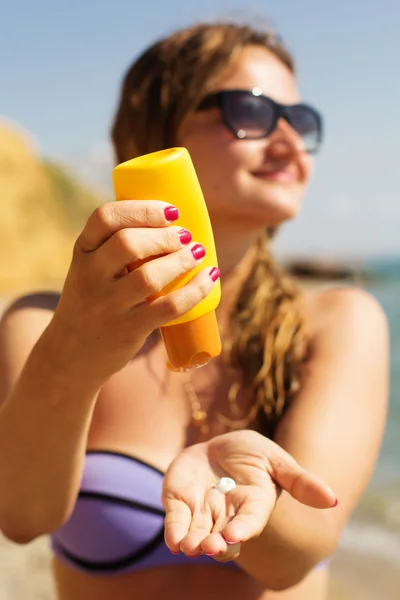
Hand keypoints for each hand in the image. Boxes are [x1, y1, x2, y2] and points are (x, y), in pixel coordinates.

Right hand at [49, 200, 218, 382]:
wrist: (72, 352)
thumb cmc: (93, 301)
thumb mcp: (91, 268)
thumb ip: (116, 246)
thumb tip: (172, 220)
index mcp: (82, 251)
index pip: (104, 218)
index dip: (142, 209)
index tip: (171, 211)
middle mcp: (90, 276)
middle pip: (128, 244)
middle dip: (165, 236)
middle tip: (185, 236)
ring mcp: (108, 305)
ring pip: (149, 276)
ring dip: (181, 261)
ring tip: (197, 253)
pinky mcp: (128, 329)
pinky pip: (168, 307)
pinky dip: (195, 290)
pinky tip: (210, 277)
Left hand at [162, 430, 336, 561]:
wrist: (219, 448)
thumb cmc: (252, 454)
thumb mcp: (276, 460)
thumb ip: (300, 481)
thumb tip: (332, 499)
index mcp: (252, 504)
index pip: (249, 521)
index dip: (242, 529)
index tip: (233, 536)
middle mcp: (227, 514)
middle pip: (221, 536)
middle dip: (215, 543)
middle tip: (208, 547)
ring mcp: (203, 511)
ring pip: (197, 534)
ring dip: (193, 543)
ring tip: (189, 547)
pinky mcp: (180, 504)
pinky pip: (176, 522)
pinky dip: (174, 532)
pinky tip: (173, 542)